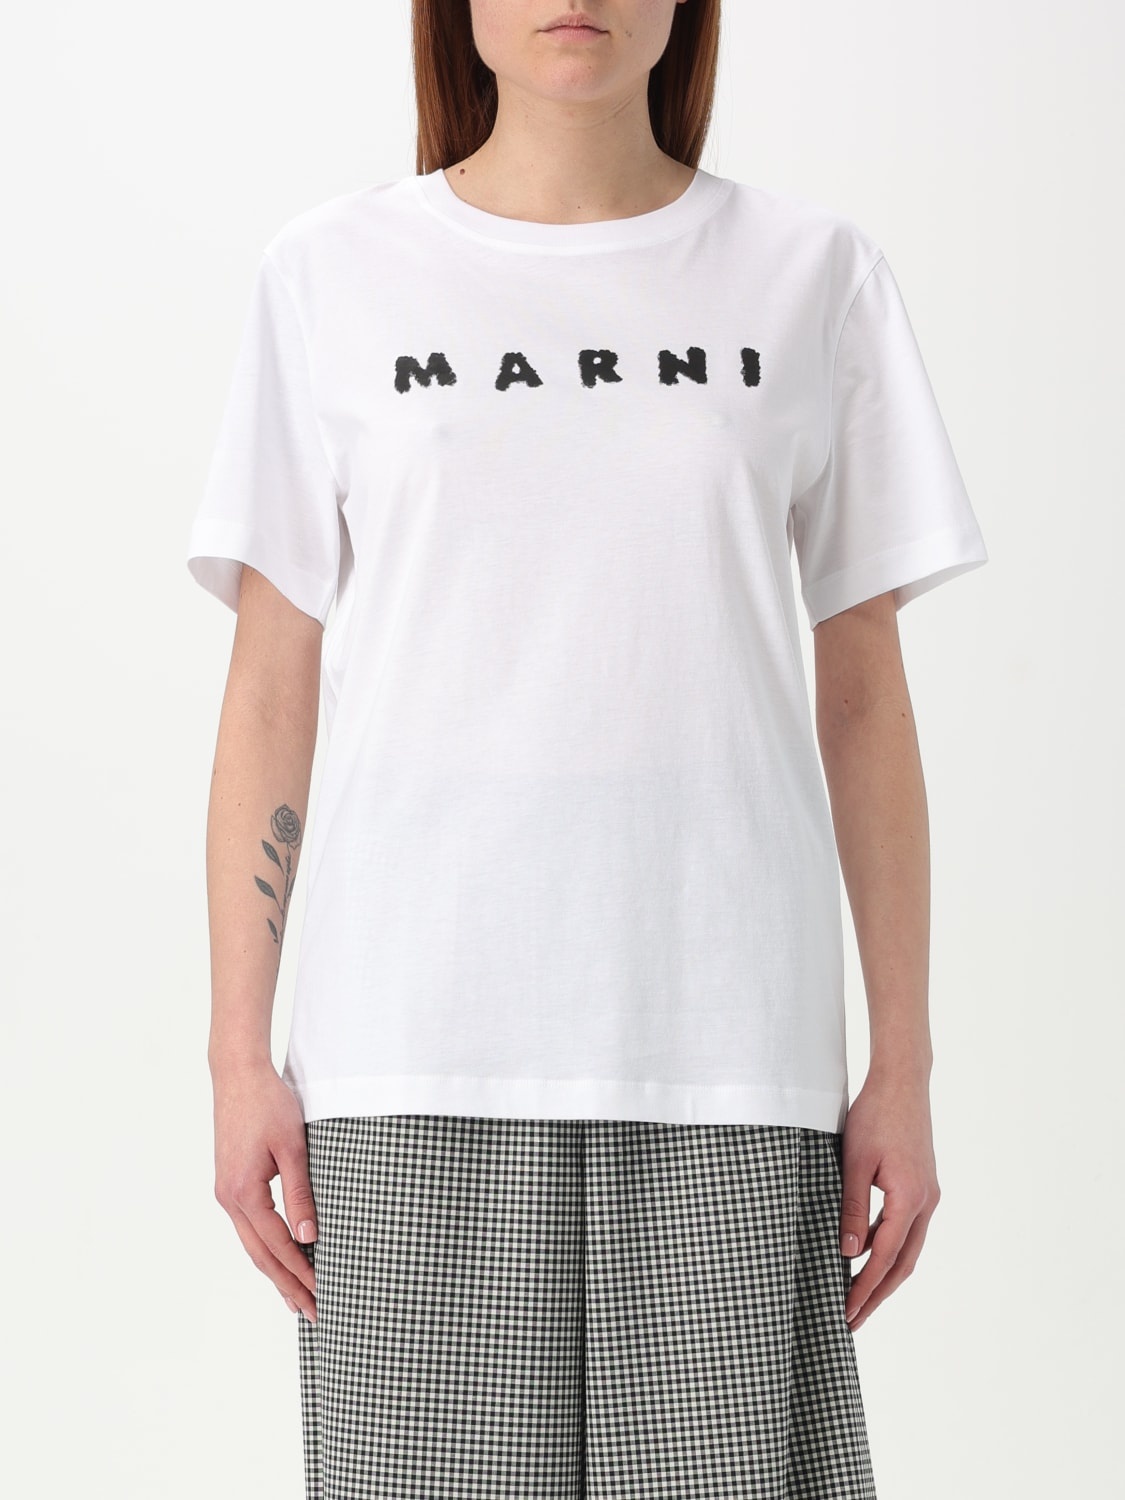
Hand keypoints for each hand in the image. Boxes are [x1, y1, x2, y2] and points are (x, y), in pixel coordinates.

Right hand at [211, 1057, 318, 1323]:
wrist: (238, 1074)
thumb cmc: (269, 1104)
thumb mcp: (292, 1147)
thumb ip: (301, 1193)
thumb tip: (311, 1236)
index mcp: (243, 1191)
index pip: (277, 1244)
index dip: (302, 1271)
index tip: (324, 1293)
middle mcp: (229, 1198)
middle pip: (260, 1254)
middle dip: (287, 1285)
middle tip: (312, 1313)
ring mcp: (226, 1192)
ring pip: (252, 1244)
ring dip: (276, 1271)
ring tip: (297, 1298)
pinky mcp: (231, 1183)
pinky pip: (250, 1227)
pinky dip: (266, 1248)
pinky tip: (280, 1258)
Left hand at [838, 1064, 940, 1331]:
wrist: (902, 1082)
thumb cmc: (874, 1116)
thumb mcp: (854, 1161)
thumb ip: (852, 1207)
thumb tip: (849, 1253)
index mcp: (910, 1198)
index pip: (885, 1258)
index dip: (864, 1289)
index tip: (846, 1313)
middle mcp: (926, 1202)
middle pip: (903, 1264)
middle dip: (877, 1295)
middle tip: (851, 1321)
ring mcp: (927, 1194)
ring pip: (907, 1249)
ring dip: (884, 1275)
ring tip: (857, 1298)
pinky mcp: (922, 1186)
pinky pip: (906, 1228)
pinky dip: (888, 1249)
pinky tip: (866, 1255)